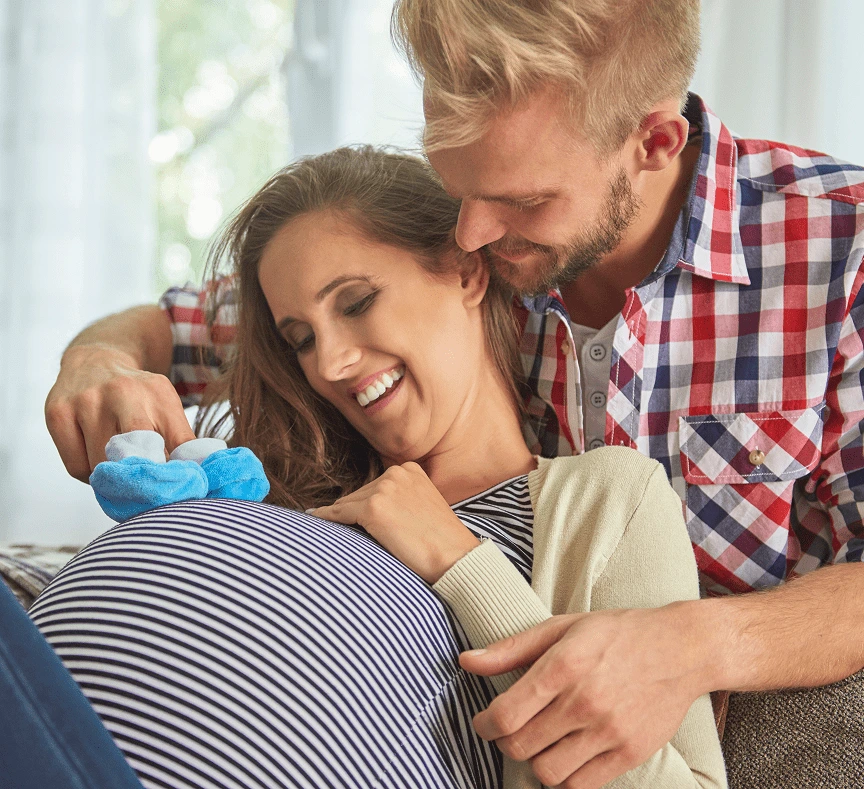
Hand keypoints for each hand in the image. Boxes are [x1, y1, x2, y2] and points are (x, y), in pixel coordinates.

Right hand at [45, 344, 195, 481]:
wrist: (94, 363)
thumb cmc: (137, 397)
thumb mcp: (167, 408)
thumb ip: (183, 442)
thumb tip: (195, 480)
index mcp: (158, 394)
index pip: (177, 444)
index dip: (180, 473)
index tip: (182, 491)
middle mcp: (122, 393)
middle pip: (135, 457)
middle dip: (142, 478)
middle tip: (147, 488)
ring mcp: (86, 402)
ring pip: (103, 467)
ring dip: (113, 477)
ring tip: (118, 462)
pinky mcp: (58, 414)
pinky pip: (77, 467)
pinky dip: (90, 475)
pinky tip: (95, 458)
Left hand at [312, 462, 480, 583]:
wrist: (456, 557)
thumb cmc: (442, 541)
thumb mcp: (423, 507)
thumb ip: (401, 499)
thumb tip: (363, 509)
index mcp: (410, 469)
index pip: (374, 486)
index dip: (362, 505)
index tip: (348, 514)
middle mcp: (396, 473)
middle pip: (359, 493)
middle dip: (353, 513)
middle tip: (345, 529)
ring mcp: (384, 489)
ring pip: (348, 504)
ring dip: (342, 519)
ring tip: (334, 531)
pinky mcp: (373, 508)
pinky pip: (339, 514)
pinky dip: (326, 518)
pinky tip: (314, 519)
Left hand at [459, 604, 708, 788]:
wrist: (680, 649)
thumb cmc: (616, 634)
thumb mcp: (561, 627)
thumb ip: (511, 649)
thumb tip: (466, 661)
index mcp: (563, 666)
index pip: (506, 714)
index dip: (485, 724)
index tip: (484, 721)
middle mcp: (584, 702)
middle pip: (520, 746)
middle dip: (504, 741)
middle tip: (509, 730)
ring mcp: (609, 731)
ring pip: (547, 773)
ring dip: (533, 761)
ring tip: (537, 742)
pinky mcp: (629, 753)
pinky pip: (581, 785)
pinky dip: (564, 778)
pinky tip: (563, 755)